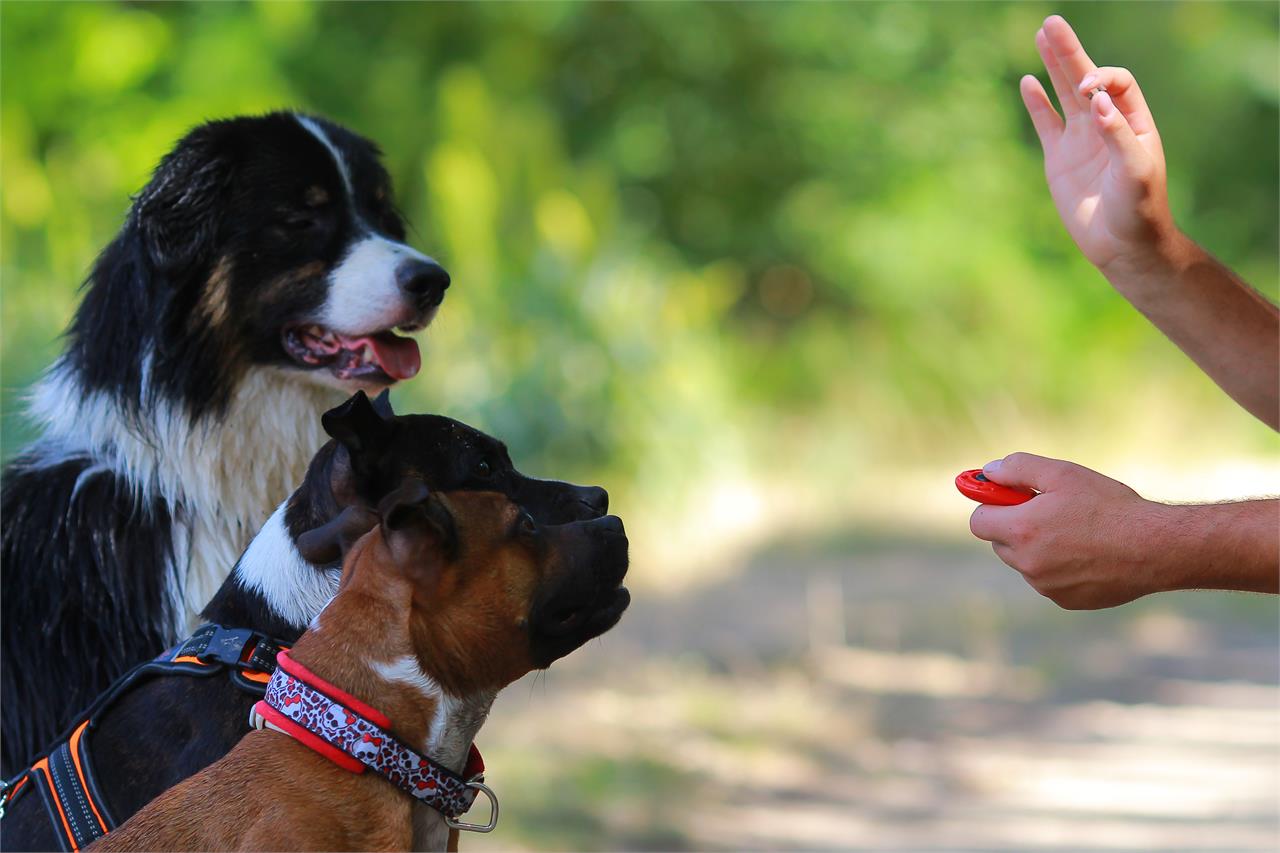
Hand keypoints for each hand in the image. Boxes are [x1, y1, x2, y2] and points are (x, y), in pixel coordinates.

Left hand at [968, 452, 1169, 608]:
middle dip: (1016, 526)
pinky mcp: (1066, 600)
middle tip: (1048, 511)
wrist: (1155, 547)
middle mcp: (1028, 564)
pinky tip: (1090, 554)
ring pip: (1026, 563)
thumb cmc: (1109, 506)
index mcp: (1022, 530)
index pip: (979, 522)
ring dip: (1038, 548)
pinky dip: (1059, 568)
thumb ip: (1018, 469)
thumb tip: (988, 473)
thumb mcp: (1062, 474)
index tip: (1009, 498)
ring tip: (1077, 532)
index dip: (993, 506)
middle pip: (1000, 543)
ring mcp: (1046, 587)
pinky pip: (1049, 581)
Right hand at [1021, 15, 1176, 275]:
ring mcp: (1080, 140)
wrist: (1122, 246)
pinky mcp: (1059, 159)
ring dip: (1053, 66)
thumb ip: (1117, 134)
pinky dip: (1036, 102)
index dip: (1102, 78)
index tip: (1088, 90)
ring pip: (1063, 94)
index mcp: (1132, 121)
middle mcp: (1106, 125)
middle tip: (1052, 24)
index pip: (1115, 84)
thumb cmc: (1138, 209)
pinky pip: (1046, 123)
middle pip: (1086, 78)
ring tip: (1042, 36)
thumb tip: (1095, 100)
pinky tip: (1028, 81)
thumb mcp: (1135, 171)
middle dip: (1070, 52)